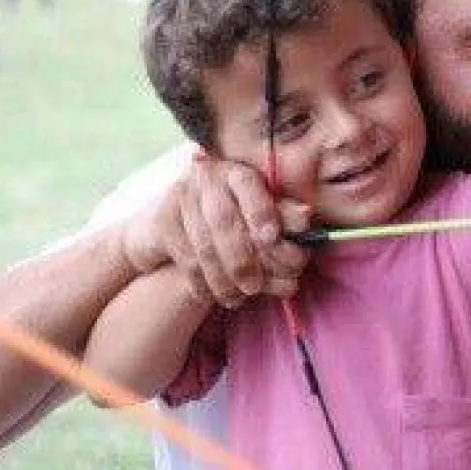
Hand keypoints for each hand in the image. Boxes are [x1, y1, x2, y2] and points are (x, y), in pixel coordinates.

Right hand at [122, 153, 310, 304]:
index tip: (273, 238)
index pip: (248, 186)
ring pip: (203, 245)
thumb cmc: (235, 213)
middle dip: (242, 259)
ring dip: (223, 279)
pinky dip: (203, 283)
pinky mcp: (164, 222)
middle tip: (255, 285)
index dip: (261, 212)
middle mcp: (208, 179)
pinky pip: (185, 259)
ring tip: (239, 298)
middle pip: (224, 221)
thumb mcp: (260, 208)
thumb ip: (283, 214)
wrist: (179, 216)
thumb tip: (306, 218)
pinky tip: (215, 296)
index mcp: (238, 171)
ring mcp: (182, 198)